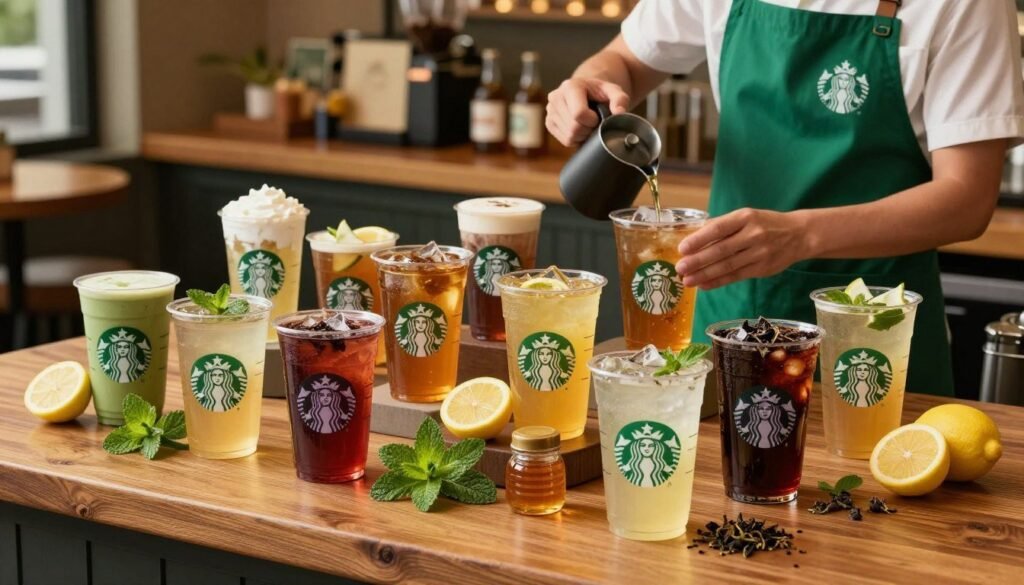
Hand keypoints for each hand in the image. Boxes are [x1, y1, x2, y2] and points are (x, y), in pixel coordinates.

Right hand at [545, 78, 630, 146]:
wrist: (586, 91)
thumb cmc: (599, 92)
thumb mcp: (613, 91)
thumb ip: (620, 99)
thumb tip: (619, 112)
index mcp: (570, 87)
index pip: (578, 114)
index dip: (592, 121)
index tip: (598, 116)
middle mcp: (556, 97)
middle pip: (573, 128)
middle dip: (588, 129)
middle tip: (594, 122)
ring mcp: (550, 111)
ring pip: (569, 136)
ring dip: (583, 135)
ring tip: (587, 124)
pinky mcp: (549, 122)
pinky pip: (564, 140)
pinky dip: (576, 138)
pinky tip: (580, 127)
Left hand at [675, 208, 810, 288]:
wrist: (799, 234)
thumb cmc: (765, 223)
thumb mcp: (746, 216)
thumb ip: (722, 226)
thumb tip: (694, 237)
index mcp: (745, 217)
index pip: (719, 228)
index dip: (699, 239)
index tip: (682, 248)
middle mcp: (753, 234)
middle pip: (721, 250)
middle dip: (698, 261)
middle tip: (679, 268)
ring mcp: (759, 253)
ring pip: (727, 266)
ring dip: (705, 275)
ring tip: (687, 280)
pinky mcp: (762, 269)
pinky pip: (736, 276)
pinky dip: (718, 281)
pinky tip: (703, 285)